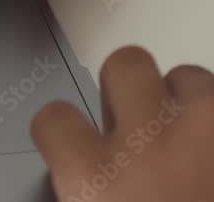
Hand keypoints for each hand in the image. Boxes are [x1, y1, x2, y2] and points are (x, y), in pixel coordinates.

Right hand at [30, 46, 213, 200]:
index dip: (61, 128)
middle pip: (123, 64)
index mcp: (94, 178)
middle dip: (126, 85)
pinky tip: (212, 152)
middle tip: (134, 119)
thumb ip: (82, 187)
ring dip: (182, 101)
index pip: (53, 117)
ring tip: (186, 136)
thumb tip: (81, 175)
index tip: (70, 137)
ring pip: (188, 76)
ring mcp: (208, 134)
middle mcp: (148, 145)